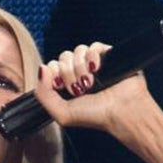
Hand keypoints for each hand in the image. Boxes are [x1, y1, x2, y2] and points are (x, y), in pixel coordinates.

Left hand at [33, 42, 153, 133]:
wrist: (121, 112)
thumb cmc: (95, 116)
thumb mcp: (62, 113)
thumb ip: (43, 95)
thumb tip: (41, 68)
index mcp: (68, 85)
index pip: (52, 66)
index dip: (53, 73)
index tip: (60, 86)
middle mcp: (80, 73)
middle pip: (64, 58)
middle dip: (69, 74)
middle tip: (79, 89)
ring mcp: (94, 64)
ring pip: (77, 51)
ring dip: (81, 67)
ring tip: (91, 83)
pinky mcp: (108, 56)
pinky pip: (93, 46)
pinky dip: (92, 56)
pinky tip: (96, 69)